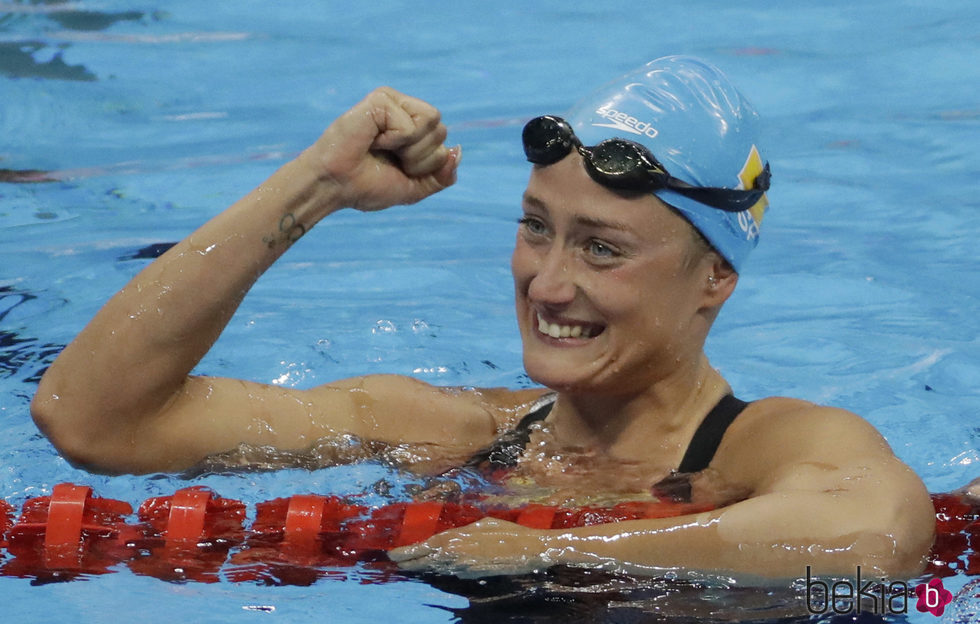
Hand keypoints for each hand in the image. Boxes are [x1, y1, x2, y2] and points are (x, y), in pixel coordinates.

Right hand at [302, 87, 459, 211]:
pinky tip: (372, 139)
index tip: (396, 168)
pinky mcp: (382, 98)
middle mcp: (405, 111)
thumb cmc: (367, 186)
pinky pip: (411, 124)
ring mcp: (393, 101)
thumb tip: (457, 150)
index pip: (444, 145)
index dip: (425, 166)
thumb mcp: (414, 187)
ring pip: (433, 122)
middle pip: (441, 131)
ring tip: (381, 147)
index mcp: (414, 130)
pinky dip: (394, 139)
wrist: (335, 186)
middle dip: (419, 157)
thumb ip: (441, 176)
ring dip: (410, 148)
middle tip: (388, 158)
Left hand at [388, 517, 554, 577]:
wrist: (527, 550)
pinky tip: (441, 566)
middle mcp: (453, 556)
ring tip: (413, 564)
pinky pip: (453, 572)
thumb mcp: (480, 523)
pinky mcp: (472, 576)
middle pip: (423, 563)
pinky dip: (444, 569)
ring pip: (436, 569)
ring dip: (424, 567)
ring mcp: (462, 569)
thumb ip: (461, 531)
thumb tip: (451, 537)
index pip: (419, 549)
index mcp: (452, 540)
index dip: (403, 553)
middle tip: (397, 562)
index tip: (391, 554)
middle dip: (409, 563)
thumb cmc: (506, 531)